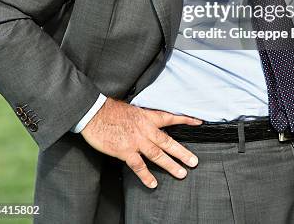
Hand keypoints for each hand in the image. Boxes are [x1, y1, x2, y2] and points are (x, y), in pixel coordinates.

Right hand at [81, 98, 201, 187]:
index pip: (170, 118)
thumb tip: (148, 122)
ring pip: (157, 155)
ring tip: (181, 173)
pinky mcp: (125, 151)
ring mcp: (136, 141)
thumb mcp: (132, 109)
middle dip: (182, 152)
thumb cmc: (110, 110)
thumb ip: (142, 117)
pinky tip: (153, 183)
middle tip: (194, 162)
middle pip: (168, 142)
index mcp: (147, 116)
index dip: (185, 120)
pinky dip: (146, 176)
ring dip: (170, 165)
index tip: (198, 122)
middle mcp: (145, 129)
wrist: (94, 113)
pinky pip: (138, 166)